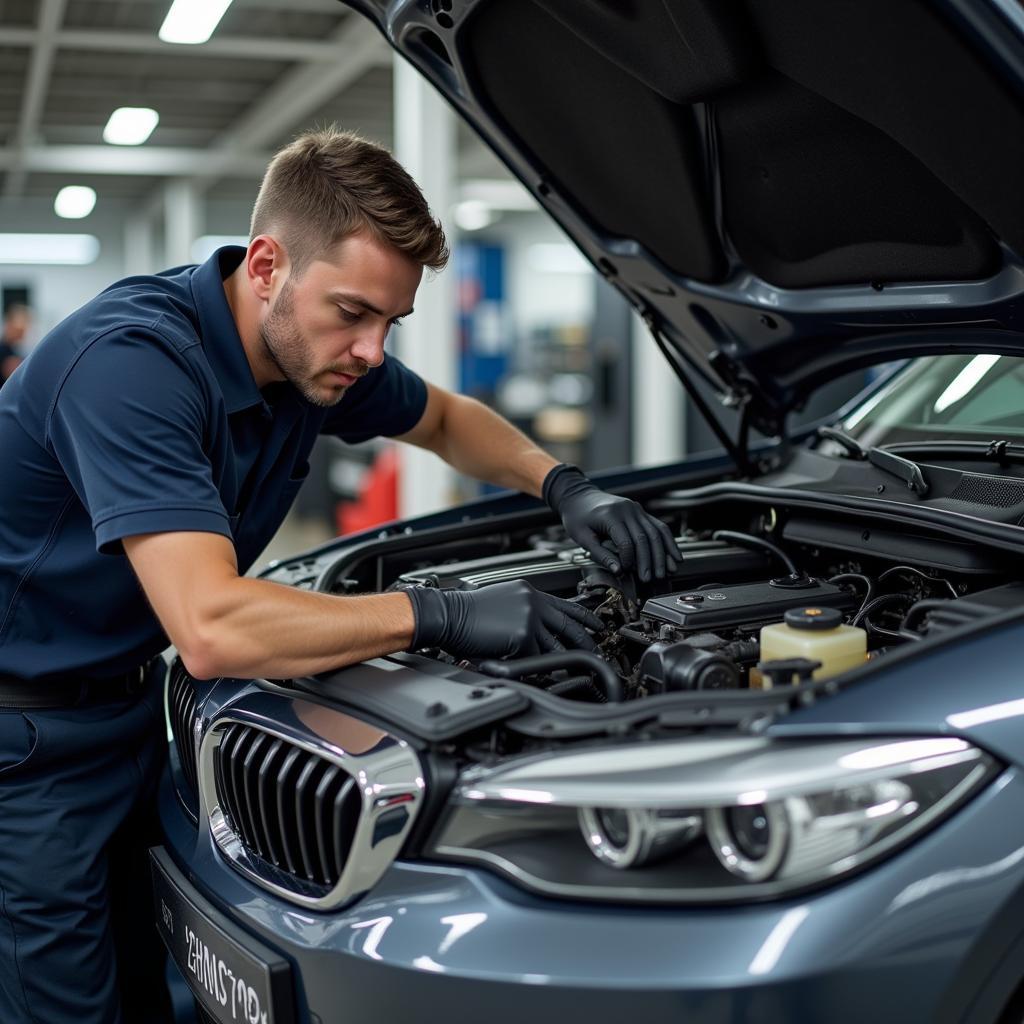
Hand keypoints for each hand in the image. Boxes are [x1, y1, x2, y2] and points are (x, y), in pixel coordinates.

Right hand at [406, 580, 603, 659]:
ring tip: (575, 669)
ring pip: (555, 645)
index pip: (567, 603)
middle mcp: (533, 602)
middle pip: (570, 625)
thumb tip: (541, 626)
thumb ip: (525, 609)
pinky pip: (535, 657)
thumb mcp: (503, 600)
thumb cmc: (467, 611)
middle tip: (598, 652)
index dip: (587, 616)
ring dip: (566, 660)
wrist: (448, 614)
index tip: (599, 625)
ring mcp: (530, 618)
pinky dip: (535, 666)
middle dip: (587, 641)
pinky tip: (538, 671)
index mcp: (530, 592)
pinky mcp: (523, 637)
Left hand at [543, 464, 678, 580]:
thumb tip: (618, 571)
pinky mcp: (641, 512)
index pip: (626, 540)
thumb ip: (600, 554)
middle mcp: (627, 510)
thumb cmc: (577, 517)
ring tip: (668, 571)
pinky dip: (668, 542)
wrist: (578, 495)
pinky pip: (658, 527)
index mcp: (610, 515)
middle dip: (650, 560)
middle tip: (652, 578)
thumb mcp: (581, 536)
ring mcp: (636, 509)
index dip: (629, 559)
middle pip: (644, 537)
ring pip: (656, 532)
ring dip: (663, 553)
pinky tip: (675, 556)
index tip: (627, 571)